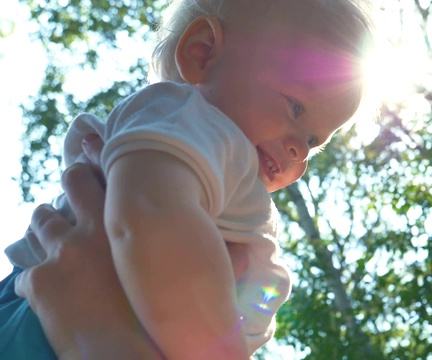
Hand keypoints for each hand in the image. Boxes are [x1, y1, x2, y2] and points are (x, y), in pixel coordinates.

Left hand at [15, 163, 162, 358]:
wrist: (125, 352)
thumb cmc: (152, 315)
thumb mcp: (158, 269)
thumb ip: (154, 244)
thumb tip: (167, 238)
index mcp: (121, 225)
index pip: (104, 174)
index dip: (95, 158)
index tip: (91, 146)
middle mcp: (89, 230)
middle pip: (70, 182)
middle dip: (68, 181)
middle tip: (72, 188)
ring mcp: (60, 254)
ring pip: (40, 221)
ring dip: (45, 225)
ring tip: (52, 236)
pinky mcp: (38, 282)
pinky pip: (28, 276)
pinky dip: (36, 285)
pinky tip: (48, 299)